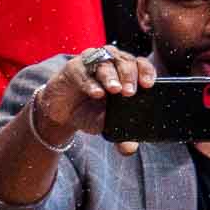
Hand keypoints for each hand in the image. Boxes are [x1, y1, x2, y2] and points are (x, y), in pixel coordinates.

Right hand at [29, 46, 157, 154]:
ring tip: (115, 90)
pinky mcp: (73, 67)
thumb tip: (129, 149)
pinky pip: (83, 71)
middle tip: (129, 92)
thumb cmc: (88, 112)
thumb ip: (120, 136)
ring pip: (105, 61)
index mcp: (124, 72)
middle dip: (128, 76)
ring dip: (111, 76)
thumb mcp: (106, 125)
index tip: (148, 85)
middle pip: (124, 60)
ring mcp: (91, 62)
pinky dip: (90, 82)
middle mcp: (110, 62)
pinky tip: (96, 93)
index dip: (145, 71)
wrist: (61, 113)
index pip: (140, 65)